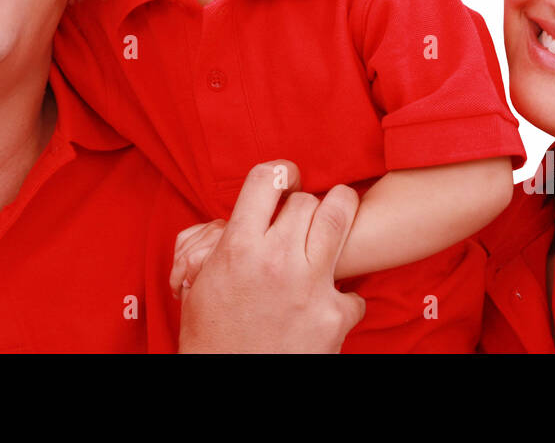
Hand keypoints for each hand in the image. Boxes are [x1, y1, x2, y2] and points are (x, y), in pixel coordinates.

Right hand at [177, 161, 365, 352]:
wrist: (228, 382)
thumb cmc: (210, 340)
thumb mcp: (201, 285)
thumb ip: (222, 246)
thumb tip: (236, 221)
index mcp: (238, 248)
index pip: (266, 180)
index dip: (278, 173)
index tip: (285, 178)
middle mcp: (276, 260)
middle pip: (307, 201)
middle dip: (306, 204)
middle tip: (307, 212)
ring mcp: (310, 286)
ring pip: (340, 219)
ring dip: (340, 214)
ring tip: (341, 211)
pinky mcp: (334, 316)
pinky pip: (353, 290)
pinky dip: (344, 297)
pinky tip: (332, 303)